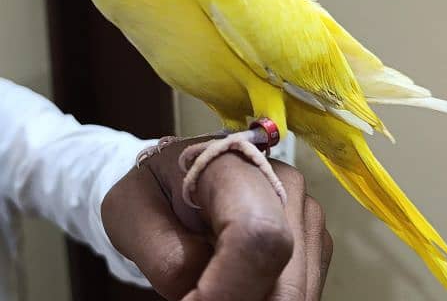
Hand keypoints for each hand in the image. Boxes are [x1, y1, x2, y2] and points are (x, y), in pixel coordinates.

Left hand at [102, 136, 331, 299]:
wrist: (178, 171)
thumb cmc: (153, 186)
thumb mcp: (130, 212)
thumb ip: (165, 258)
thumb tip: (204, 294)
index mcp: (235, 161)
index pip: (254, 234)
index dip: (226, 290)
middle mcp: (284, 183)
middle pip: (285, 280)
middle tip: (195, 300)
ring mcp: (305, 213)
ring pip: (296, 295)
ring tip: (210, 288)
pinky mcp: (313, 241)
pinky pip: (298, 293)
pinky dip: (260, 299)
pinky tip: (234, 288)